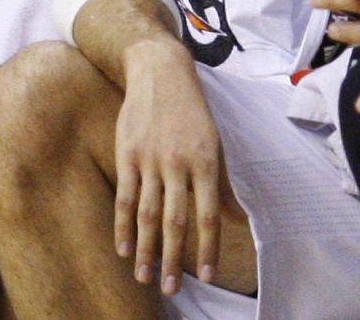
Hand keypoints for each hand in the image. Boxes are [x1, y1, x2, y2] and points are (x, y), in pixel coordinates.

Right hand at [113, 40, 223, 296]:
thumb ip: (221, 184)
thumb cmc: (192, 111)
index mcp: (206, 162)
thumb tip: (236, 219)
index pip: (207, 215)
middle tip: (170, 288)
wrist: (160, 72)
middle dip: (172, 258)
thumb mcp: (215, 143)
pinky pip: (125, 196)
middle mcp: (178, 163)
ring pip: (147, 213)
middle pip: (174, 220)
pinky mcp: (127, 153)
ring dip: (145, 248)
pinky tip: (123, 247)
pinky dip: (123, 224)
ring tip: (144, 276)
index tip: (207, 276)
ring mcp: (150, 159)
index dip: (206, 248)